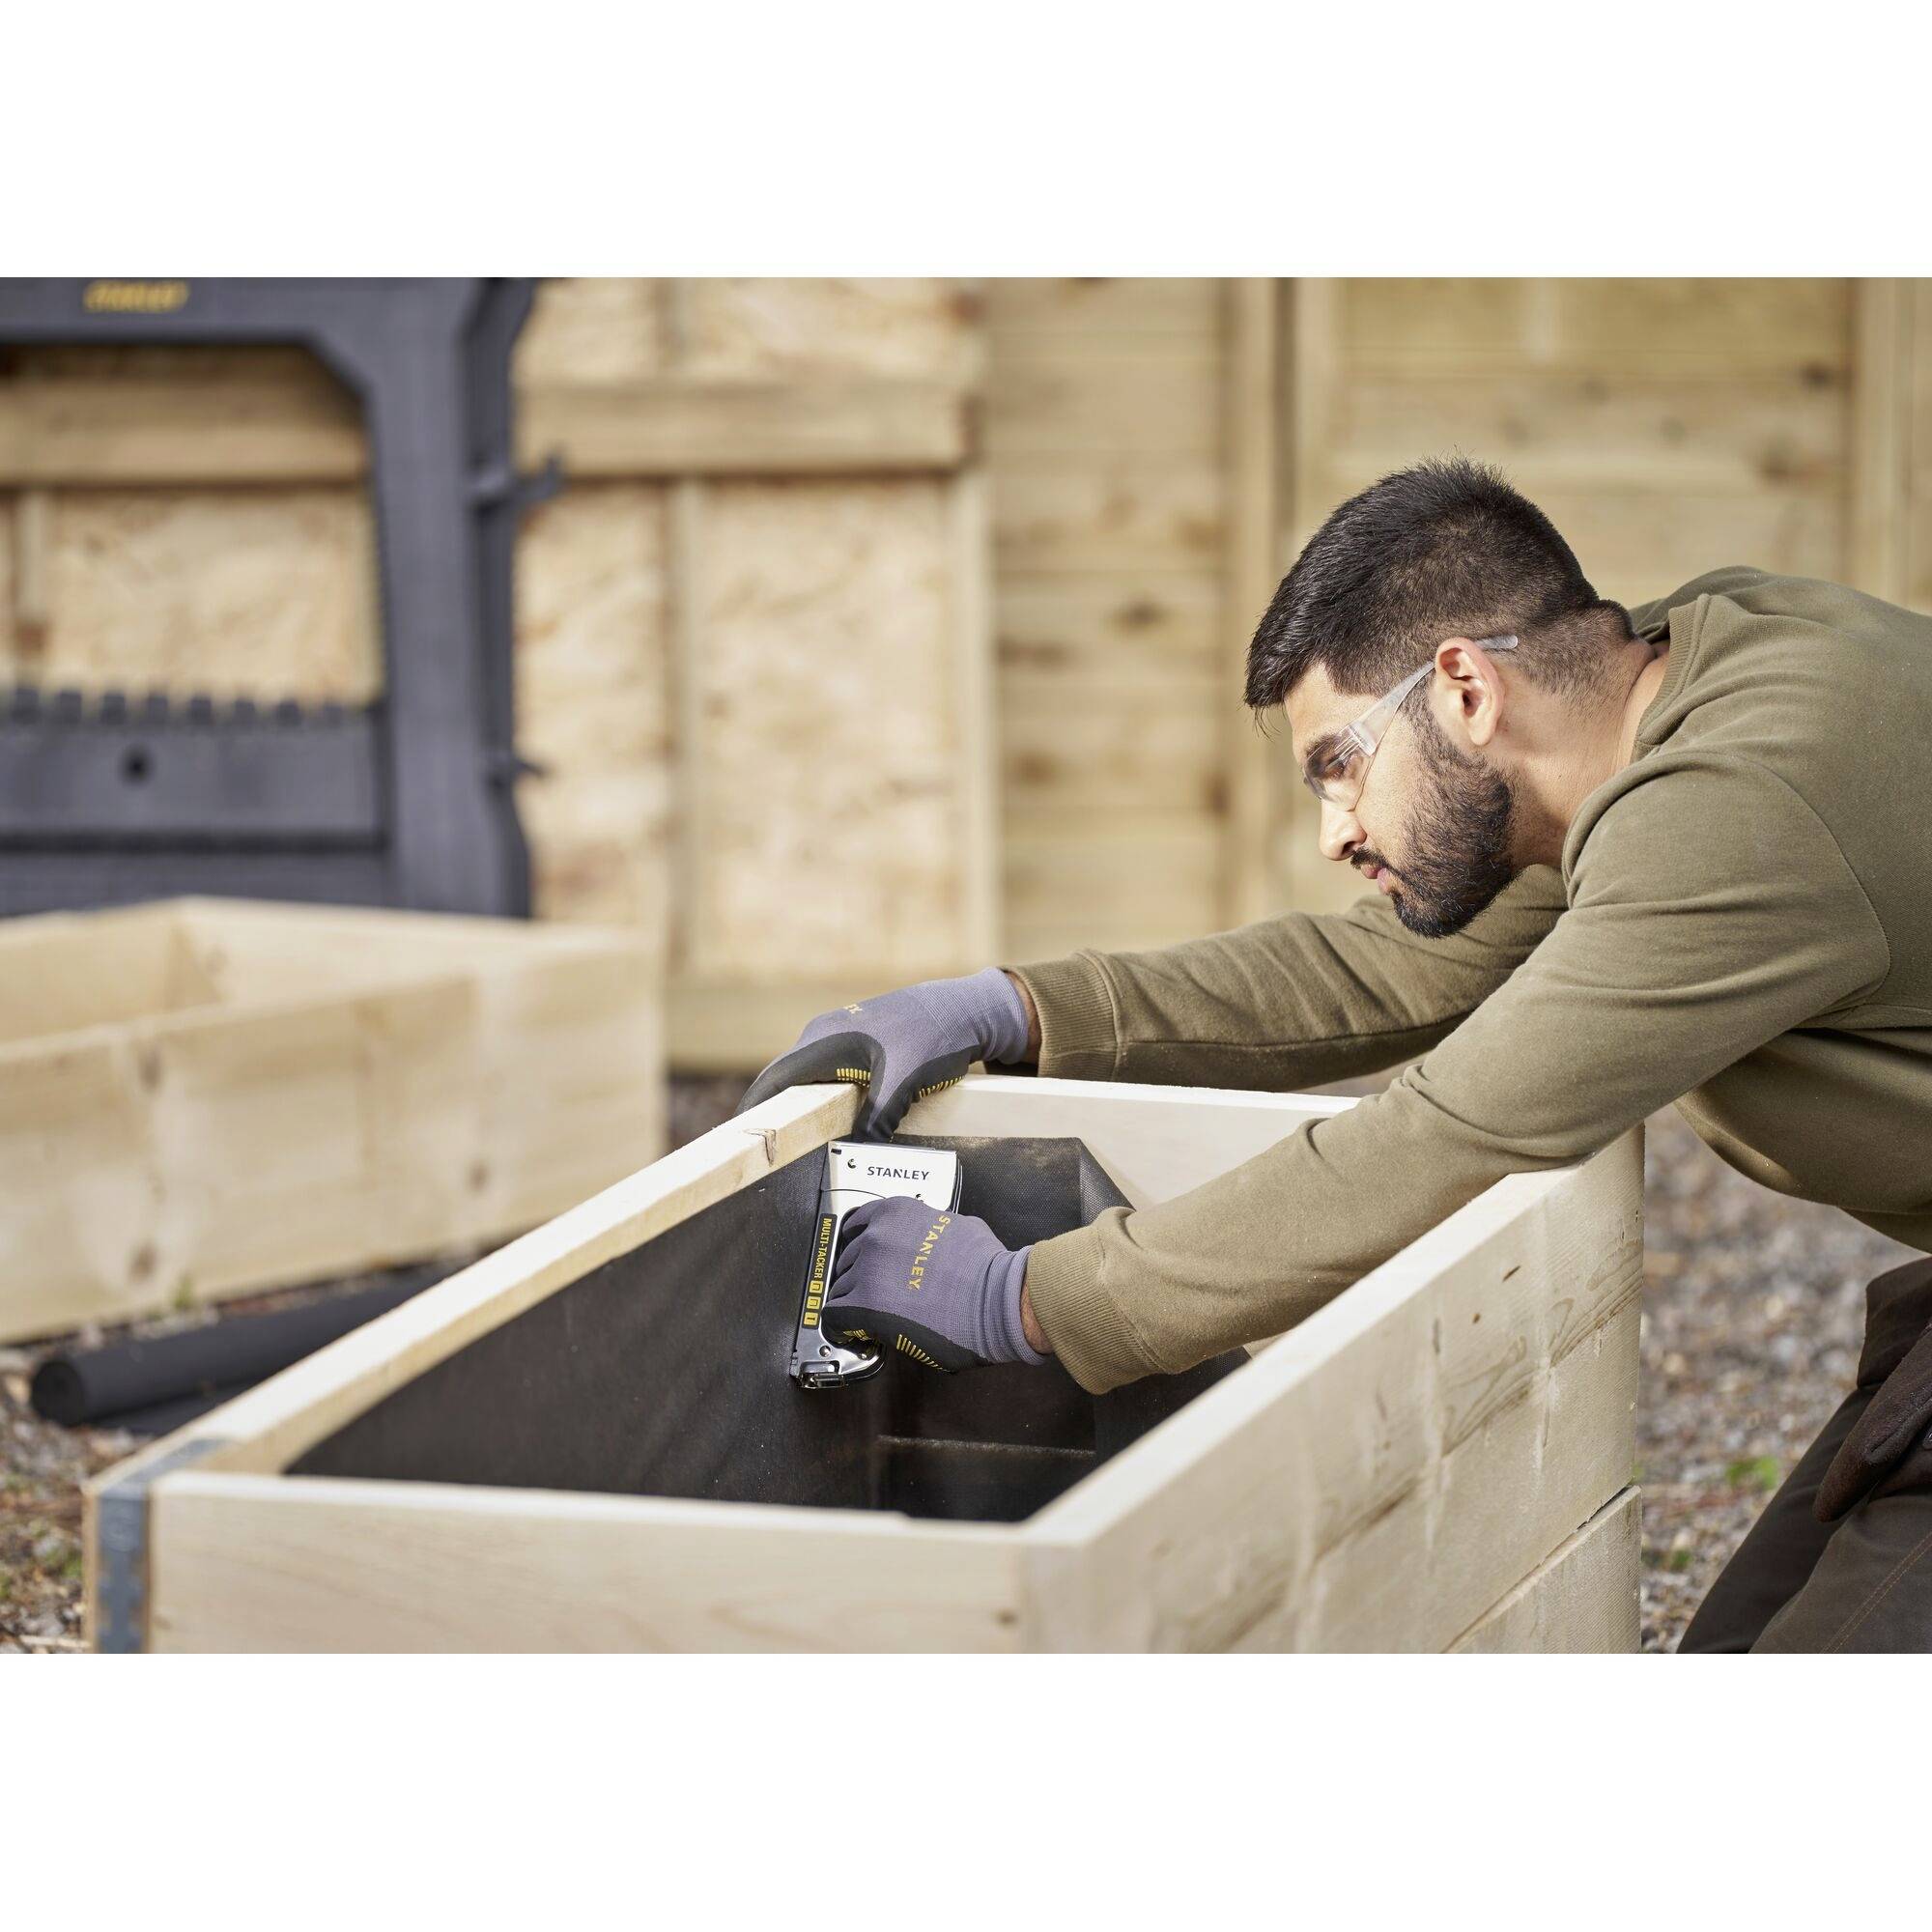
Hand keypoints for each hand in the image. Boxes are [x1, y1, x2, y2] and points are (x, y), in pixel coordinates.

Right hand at [735, 968, 1030, 1139]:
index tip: (738, 1139)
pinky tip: (824, 1122)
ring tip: (786, 1143)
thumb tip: (855, 1156)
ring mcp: (839, 1036)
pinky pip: (825, 1075)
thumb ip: (876, 1118)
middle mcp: (823, 1035)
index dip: (754, 1109)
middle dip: (771, 1113)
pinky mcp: (856, 1044)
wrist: (963, 1009)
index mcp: (825, 1040)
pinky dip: (818, 1098)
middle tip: (760, 1151)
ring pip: (806, 1078)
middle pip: (784, 1080)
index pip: (774, 1079)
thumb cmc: (933, 1039)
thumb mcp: (904, 1082)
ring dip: (796, 1106)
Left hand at [825, 1195, 1045, 1372]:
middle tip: (880, 1293)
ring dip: (856, 1301)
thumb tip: (926, 1236)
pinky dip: (843, 1325)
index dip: (861, 1243)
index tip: (864, 1257)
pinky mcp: (864, 1307)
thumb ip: (928, 1227)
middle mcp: (876, 1236)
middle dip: (863, 1275)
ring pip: (843, 1288)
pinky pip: (836, 1316)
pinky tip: (855, 1331)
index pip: (858, 1222)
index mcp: (896, 1212)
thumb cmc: (986, 1266)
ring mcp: (867, 1271)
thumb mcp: (957, 1224)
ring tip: (874, 1316)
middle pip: (850, 1258)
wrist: (995, 1300)